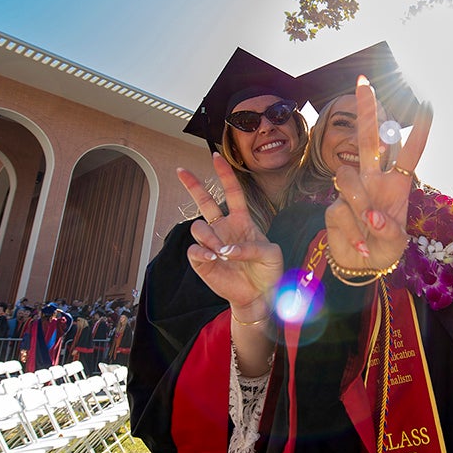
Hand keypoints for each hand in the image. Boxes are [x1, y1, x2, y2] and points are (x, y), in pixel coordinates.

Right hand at [177, 152, 283, 314]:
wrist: (259, 295)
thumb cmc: (268, 271)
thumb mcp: (271, 254)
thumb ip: (252, 246)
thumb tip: (226, 249)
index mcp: (242, 221)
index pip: (232, 193)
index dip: (224, 175)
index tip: (215, 157)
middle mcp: (224, 228)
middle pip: (204, 201)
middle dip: (192, 184)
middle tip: (181, 170)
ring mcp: (211, 243)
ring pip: (198, 227)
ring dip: (211, 238)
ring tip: (222, 252)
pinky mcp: (202, 261)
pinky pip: (194, 250)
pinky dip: (203, 252)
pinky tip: (214, 257)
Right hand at [325, 76, 431, 272]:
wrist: (361, 268)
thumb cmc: (384, 249)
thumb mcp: (397, 244)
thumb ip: (388, 229)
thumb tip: (371, 216)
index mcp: (396, 185)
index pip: (408, 154)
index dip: (418, 132)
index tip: (427, 105)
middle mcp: (373, 181)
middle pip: (369, 140)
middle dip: (366, 111)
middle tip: (363, 82)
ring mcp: (353, 192)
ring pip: (348, 177)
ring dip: (359, 202)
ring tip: (369, 226)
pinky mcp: (334, 208)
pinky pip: (340, 210)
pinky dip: (353, 232)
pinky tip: (361, 245)